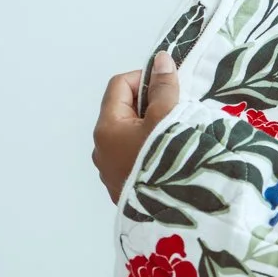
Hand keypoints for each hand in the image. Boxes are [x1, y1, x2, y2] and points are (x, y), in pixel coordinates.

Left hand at [92, 52, 181, 203]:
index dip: (144, 79)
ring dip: (150, 131)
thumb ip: (163, 88)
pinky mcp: (123, 189)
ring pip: (129, 137)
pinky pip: (133, 159)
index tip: (168, 85)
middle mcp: (101, 149)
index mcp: (107, 128)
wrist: (175, 216)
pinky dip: (149, 152)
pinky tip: (169, 160)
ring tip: (175, 137)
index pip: (119, 85)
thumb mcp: (167, 119)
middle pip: (123, 112)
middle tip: (176, 111)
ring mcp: (110, 172)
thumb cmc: (167, 164)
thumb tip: (160, 61)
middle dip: (149, 106)